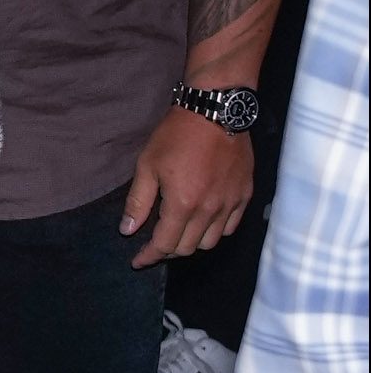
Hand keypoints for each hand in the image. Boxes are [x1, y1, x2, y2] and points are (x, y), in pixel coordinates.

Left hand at [120, 106, 254, 267]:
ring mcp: (230, 203)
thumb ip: (138, 202)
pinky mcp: (245, 194)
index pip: (165, 245)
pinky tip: (203, 222)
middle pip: (188, 248)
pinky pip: (230, 227)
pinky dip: (214, 231)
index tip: (138, 261)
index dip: (149, 257)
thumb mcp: (147, 165)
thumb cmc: (177, 135)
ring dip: (191, 243)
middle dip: (167, 250)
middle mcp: (209, 209)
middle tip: (155, 243)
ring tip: (179, 232)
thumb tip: (127, 230)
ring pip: (210, 242)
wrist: (217, 111)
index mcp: (183, 204)